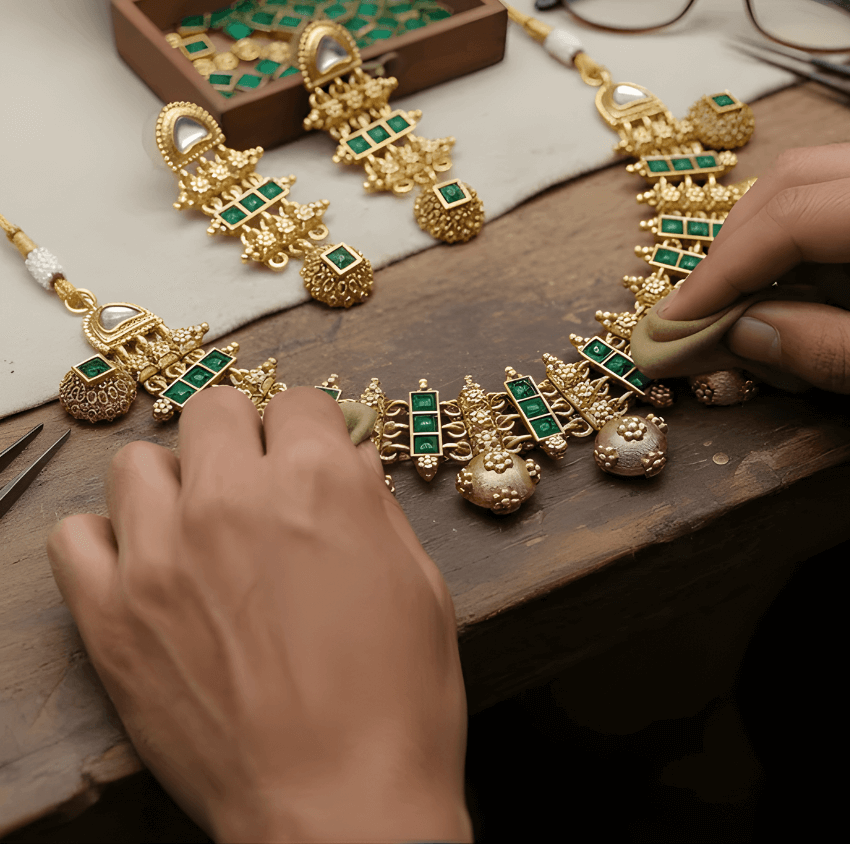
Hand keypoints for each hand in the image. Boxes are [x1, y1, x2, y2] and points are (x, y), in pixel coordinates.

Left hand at [46, 386, 471, 842]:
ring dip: (175, 482)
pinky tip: (146, 567)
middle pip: (213, 409)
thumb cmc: (395, 700)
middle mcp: (234, 498)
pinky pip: (76, 535)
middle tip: (256, 483)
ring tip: (198, 526)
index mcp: (321, 481)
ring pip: (140, 462)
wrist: (338, 804)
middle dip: (241, 437)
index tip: (307, 454)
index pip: (299, 402)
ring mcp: (163, 553)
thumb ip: (372, 505)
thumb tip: (346, 460)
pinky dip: (107, 540)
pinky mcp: (112, 615)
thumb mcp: (417, 580)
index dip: (310, 430)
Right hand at [657, 131, 849, 444]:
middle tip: (699, 316)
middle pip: (795, 182)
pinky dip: (809, 239)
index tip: (676, 321)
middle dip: (735, 251)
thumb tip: (741, 334)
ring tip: (747, 310)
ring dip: (768, 242)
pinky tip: (807, 291)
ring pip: (817, 179)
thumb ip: (837, 355)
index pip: (795, 219)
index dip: (721, 273)